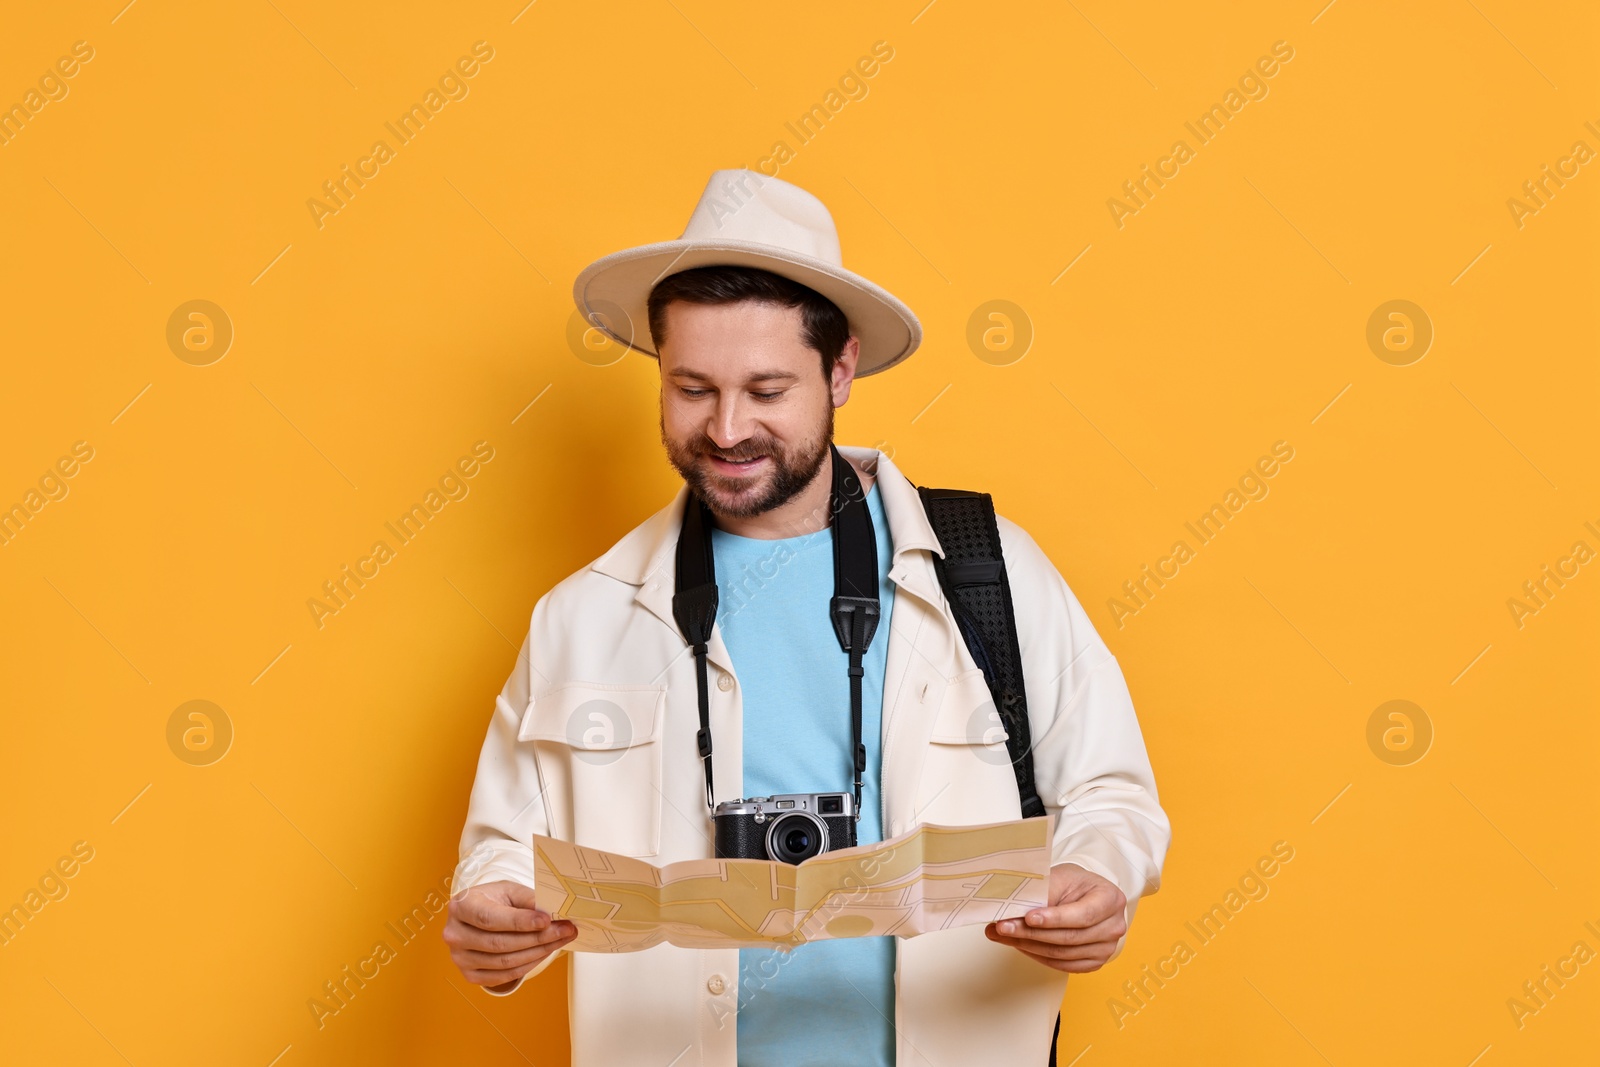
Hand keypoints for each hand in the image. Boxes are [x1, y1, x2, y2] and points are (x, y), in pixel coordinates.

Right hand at [443, 880, 576, 990]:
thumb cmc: (495, 900)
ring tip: (561, 939)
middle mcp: (455, 934)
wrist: (478, 915)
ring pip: (504, 962)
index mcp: (461, 906)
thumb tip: (553, 911)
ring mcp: (460, 958)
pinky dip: (529, 965)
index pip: (490, 918)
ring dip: (538, 952)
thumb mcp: (510, 891)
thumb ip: (528, 900)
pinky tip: (545, 952)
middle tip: (565, 929)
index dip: (520, 922)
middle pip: (500, 943)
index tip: (547, 920)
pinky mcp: (470, 975)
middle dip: (537, 938)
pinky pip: (505, 975)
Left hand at [984, 863, 1127, 972]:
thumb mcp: (1060, 877)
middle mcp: (1114, 926)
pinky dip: (1037, 956)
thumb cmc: (1074, 883)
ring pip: (1062, 954)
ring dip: (1028, 946)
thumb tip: (1012, 908)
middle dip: (1032, 934)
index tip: (1028, 917)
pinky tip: (1020, 945)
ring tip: (1003, 935)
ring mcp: (1106, 948)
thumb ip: (1043, 893)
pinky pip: (1062, 965)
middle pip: (1069, 938)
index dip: (1054, 919)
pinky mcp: (1093, 962)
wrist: (1084, 895)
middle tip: (1002, 927)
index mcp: (1111, 899)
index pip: (1082, 915)